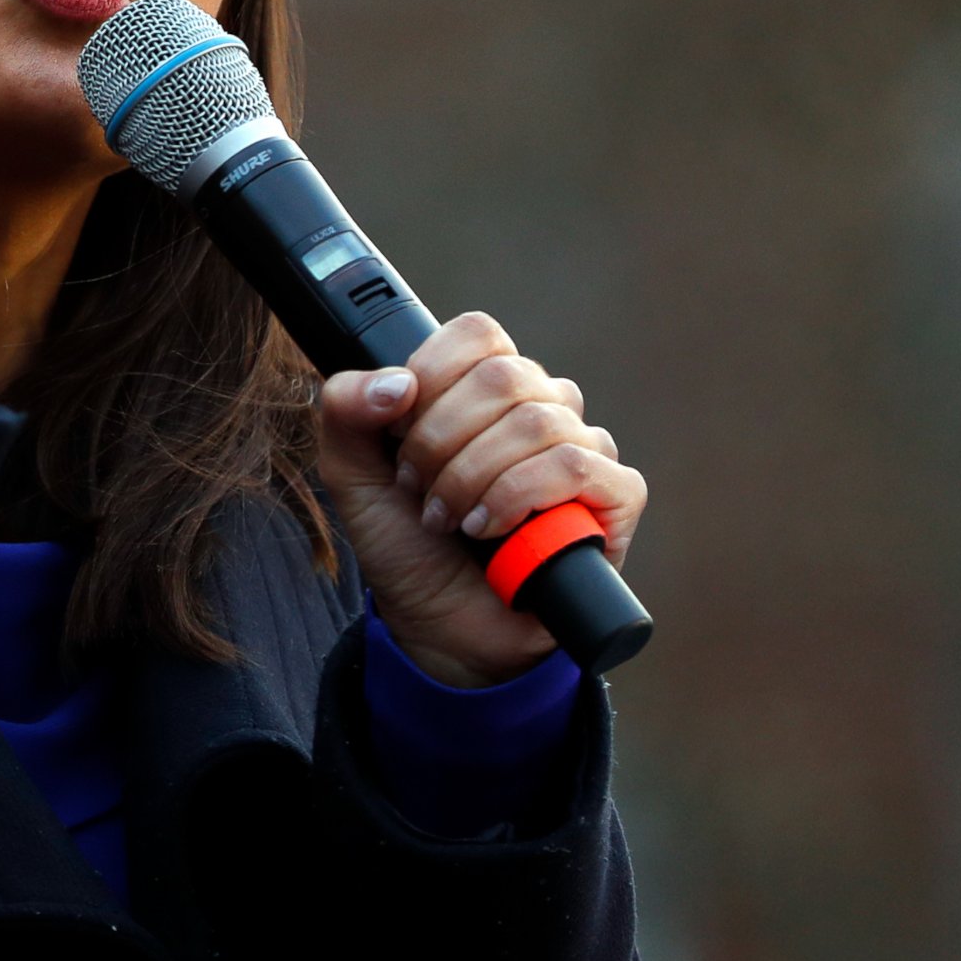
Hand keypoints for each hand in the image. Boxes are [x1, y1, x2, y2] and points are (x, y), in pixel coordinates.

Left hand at [316, 313, 645, 686]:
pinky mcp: (616, 496)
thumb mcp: (350, 472)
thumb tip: (395, 383)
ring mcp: (583, 448)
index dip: (431, 376)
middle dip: (441, 441)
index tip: (399, 433)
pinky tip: (491, 532)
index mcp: (486, 386)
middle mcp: (542, 406)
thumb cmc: (407, 541)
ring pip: (536, 423)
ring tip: (448, 520)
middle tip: (418, 488)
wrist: (438, 626)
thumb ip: (345, 409)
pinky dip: (519, 498)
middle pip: (503, 377)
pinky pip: (576, 467)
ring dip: (472, 478)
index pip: (477, 334)